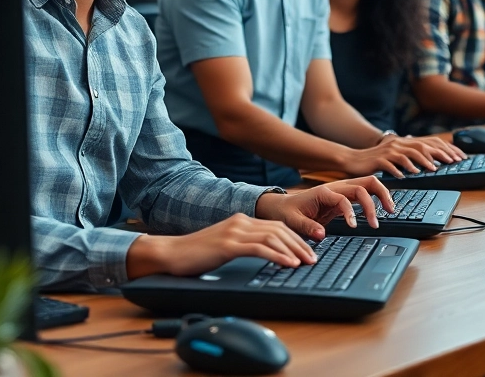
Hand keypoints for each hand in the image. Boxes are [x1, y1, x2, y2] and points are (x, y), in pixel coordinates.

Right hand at [127, 213, 317, 278]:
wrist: (171, 253)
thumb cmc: (196, 254)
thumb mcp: (225, 245)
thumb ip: (244, 245)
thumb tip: (267, 254)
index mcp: (241, 220)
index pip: (276, 226)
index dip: (295, 238)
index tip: (308, 251)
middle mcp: (240, 222)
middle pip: (279, 229)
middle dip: (300, 244)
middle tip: (313, 258)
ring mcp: (234, 231)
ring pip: (273, 237)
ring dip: (293, 250)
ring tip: (306, 262)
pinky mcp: (228, 244)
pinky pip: (259, 248)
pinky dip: (278, 255)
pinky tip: (288, 263)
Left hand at [256, 176, 396, 240]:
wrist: (281, 206)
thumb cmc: (286, 212)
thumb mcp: (291, 221)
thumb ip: (306, 227)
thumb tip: (321, 234)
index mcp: (323, 192)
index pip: (345, 198)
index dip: (352, 212)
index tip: (355, 226)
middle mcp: (335, 188)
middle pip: (365, 183)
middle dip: (378, 197)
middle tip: (384, 215)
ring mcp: (342, 191)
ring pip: (369, 184)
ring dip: (382, 195)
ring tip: (390, 211)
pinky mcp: (344, 197)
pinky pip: (365, 193)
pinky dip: (376, 198)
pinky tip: (381, 210)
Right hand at [342, 136, 462, 177]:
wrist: (353, 159)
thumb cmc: (375, 160)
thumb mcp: (395, 155)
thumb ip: (410, 155)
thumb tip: (430, 160)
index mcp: (405, 142)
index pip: (430, 142)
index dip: (446, 148)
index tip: (458, 157)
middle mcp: (399, 143)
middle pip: (423, 146)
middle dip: (439, 154)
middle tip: (452, 162)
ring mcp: (389, 151)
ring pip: (410, 154)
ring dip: (423, 162)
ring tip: (433, 169)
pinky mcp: (379, 160)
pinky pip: (392, 164)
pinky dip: (401, 169)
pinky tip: (408, 176)